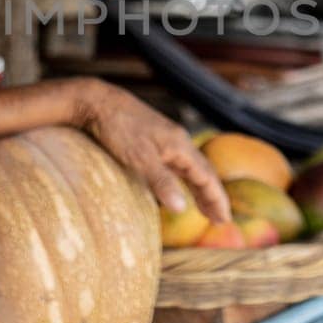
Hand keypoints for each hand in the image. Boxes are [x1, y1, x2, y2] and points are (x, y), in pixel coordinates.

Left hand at [74, 79, 230, 221]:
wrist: (97, 102)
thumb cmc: (118, 128)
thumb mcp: (139, 158)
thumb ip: (162, 182)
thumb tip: (182, 208)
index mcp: (180, 146)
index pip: (207, 177)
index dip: (217, 198)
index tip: (225, 219)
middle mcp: (178, 142)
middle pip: (204, 172)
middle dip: (213, 196)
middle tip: (221, 220)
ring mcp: (166, 140)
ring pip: (191, 167)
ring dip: (200, 188)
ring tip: (206, 209)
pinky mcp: (153, 140)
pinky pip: (177, 164)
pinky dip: (185, 179)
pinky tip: (181, 186)